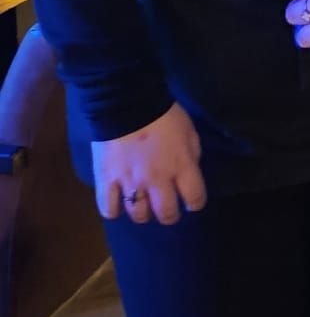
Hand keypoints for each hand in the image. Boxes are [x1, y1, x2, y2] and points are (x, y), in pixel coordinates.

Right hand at [92, 101, 205, 224]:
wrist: (127, 101)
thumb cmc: (164, 114)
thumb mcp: (189, 131)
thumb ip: (191, 156)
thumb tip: (188, 174)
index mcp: (181, 166)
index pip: (195, 198)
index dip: (195, 203)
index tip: (191, 202)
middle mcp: (158, 180)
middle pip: (166, 214)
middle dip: (170, 215)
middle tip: (167, 209)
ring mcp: (130, 183)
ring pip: (138, 215)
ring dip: (143, 213)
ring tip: (143, 205)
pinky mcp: (106, 181)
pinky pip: (109, 209)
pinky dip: (114, 210)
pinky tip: (117, 203)